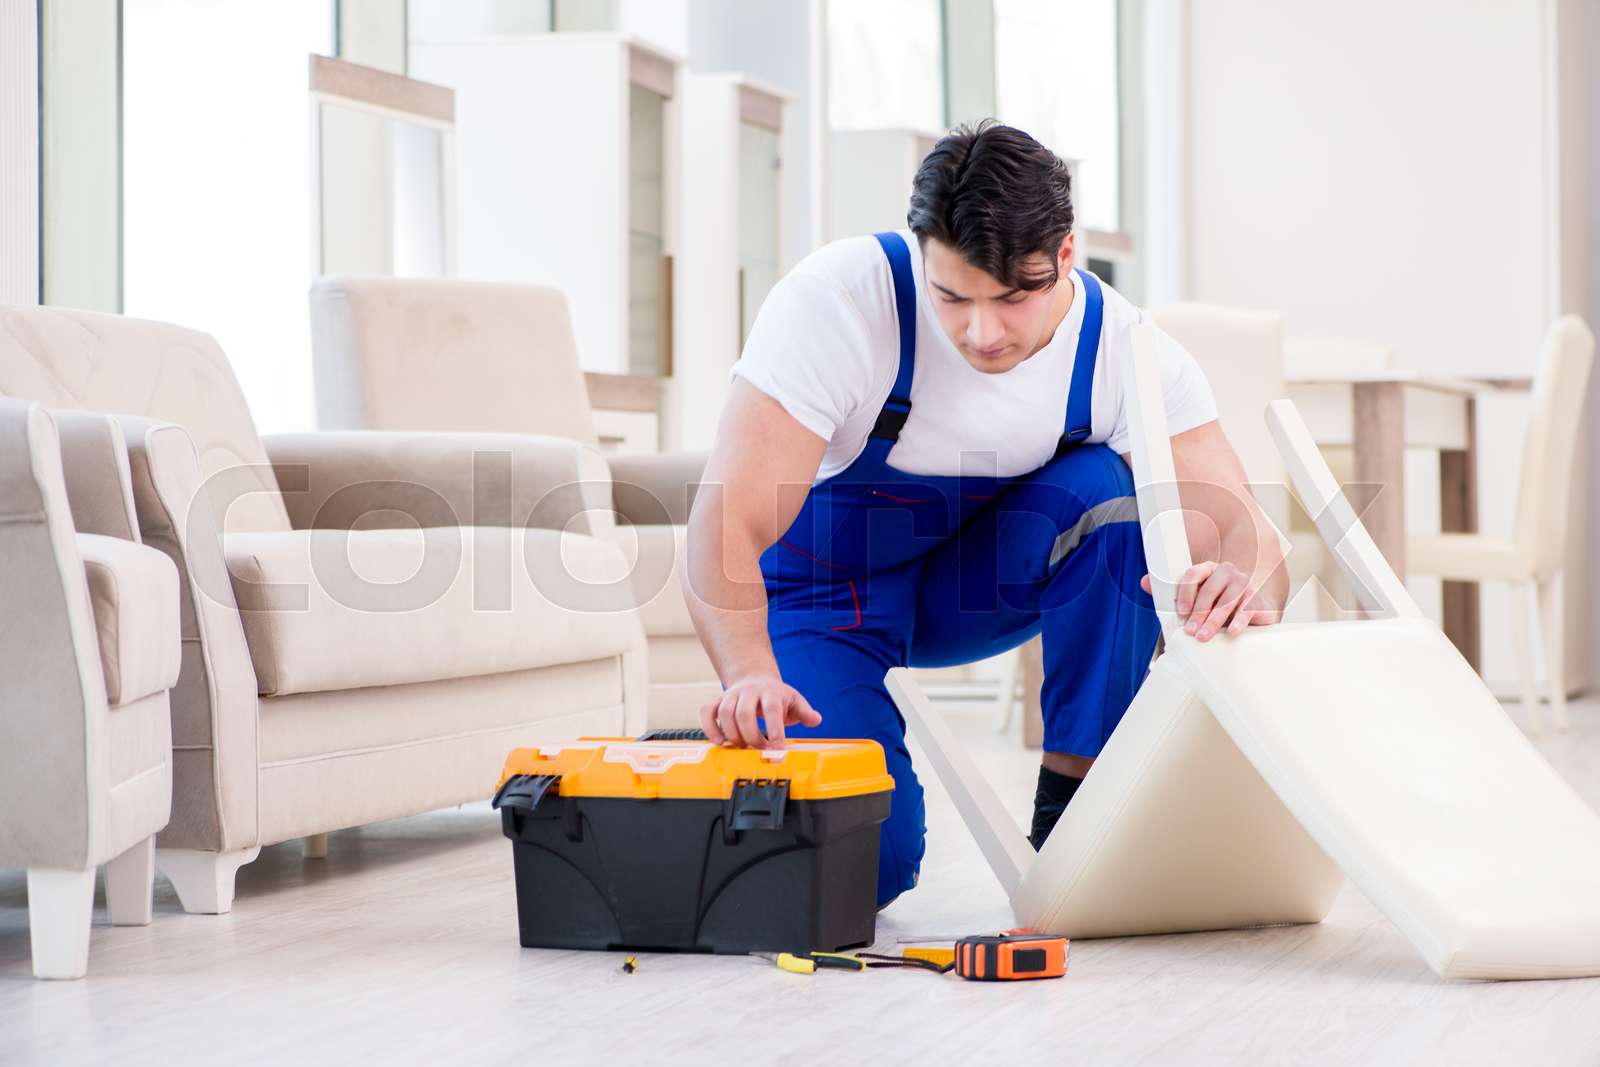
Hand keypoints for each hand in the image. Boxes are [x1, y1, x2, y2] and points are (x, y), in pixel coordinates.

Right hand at [701, 675, 822, 748]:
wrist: (755, 679)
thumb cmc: (776, 696)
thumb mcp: (794, 700)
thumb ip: (805, 712)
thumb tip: (816, 720)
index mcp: (771, 692)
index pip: (771, 709)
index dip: (774, 729)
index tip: (777, 748)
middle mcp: (748, 691)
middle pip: (744, 713)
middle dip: (751, 736)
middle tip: (759, 749)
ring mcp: (731, 695)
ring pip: (725, 713)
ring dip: (732, 735)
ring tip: (742, 747)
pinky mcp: (717, 701)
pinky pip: (707, 711)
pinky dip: (710, 727)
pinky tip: (719, 742)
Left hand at [1141, 561, 1281, 640]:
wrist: (1254, 610)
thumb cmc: (1219, 605)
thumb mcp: (1197, 598)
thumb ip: (1172, 592)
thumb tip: (1144, 582)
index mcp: (1209, 569)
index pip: (1194, 573)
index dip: (1186, 592)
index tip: (1181, 611)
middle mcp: (1228, 572)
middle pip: (1210, 590)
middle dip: (1198, 613)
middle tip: (1190, 631)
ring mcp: (1245, 585)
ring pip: (1227, 602)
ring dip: (1214, 621)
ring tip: (1204, 637)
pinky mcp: (1257, 600)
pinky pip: (1247, 610)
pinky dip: (1239, 622)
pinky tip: (1231, 632)